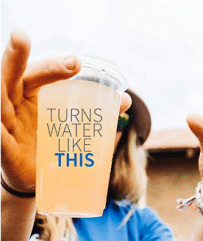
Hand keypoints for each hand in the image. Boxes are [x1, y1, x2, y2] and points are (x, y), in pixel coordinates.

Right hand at [1, 29, 130, 192]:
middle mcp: (17, 104)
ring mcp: (8, 125)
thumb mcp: (76, 125)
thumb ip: (97, 111)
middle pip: (13, 76)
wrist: (45, 177)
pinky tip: (0, 126)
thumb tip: (125, 99)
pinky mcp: (6, 149)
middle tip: (21, 36)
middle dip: (16, 56)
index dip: (55, 66)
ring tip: (3, 60)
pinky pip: (0, 139)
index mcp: (36, 96)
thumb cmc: (58, 145)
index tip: (76, 63)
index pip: (41, 74)